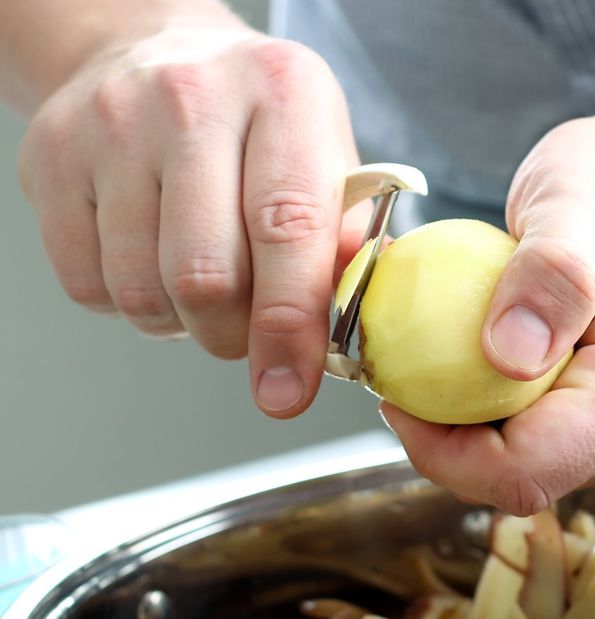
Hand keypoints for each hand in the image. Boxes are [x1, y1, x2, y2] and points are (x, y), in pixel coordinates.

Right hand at [17, 25, 362, 416]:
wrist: (154, 55)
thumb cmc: (257, 122)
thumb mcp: (325, 157)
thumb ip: (343, 243)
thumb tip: (340, 336)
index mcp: (283, 93)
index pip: (287, 228)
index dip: (289, 325)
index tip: (289, 388)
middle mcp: (192, 100)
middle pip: (207, 276)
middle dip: (234, 336)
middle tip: (248, 331)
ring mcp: (111, 124)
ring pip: (143, 291)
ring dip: (181, 323)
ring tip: (202, 285)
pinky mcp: (51, 158)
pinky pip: (88, 285)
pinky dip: (129, 303)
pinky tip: (153, 262)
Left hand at [382, 104, 594, 514]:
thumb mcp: (580, 200)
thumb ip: (552, 274)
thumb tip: (509, 357)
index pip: (527, 472)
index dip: (442, 452)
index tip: (395, 391)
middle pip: (518, 479)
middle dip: (446, 434)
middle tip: (407, 355)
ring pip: (520, 465)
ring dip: (465, 419)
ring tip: (442, 344)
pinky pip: (532, 439)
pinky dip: (488, 405)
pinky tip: (471, 351)